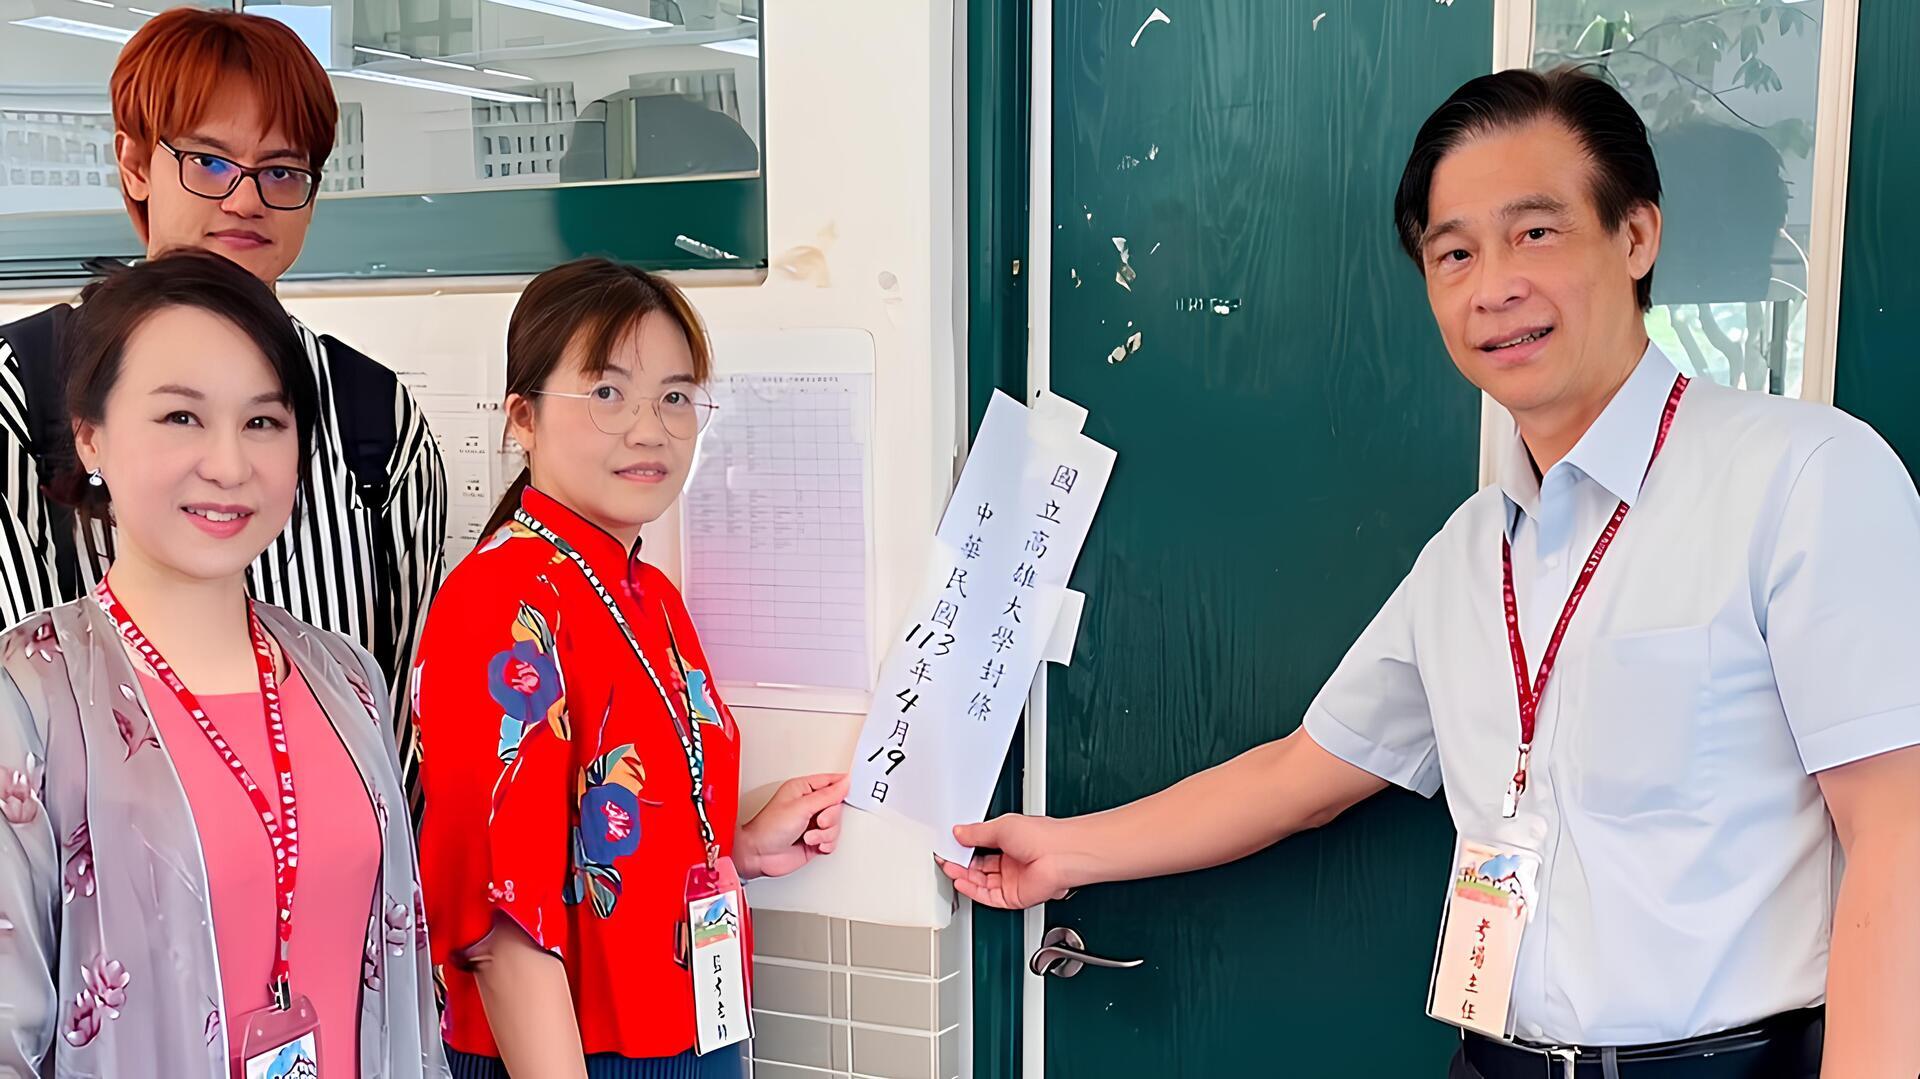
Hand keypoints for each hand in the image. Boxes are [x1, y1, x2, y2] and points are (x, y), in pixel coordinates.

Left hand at [736, 773, 847, 879]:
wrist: (758, 855)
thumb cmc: (769, 828)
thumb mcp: (801, 807)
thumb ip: (827, 796)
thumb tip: (845, 783)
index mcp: (803, 789)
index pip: (831, 782)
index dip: (842, 787)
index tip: (847, 794)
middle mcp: (809, 805)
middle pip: (837, 806)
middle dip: (830, 817)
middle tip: (818, 821)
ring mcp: (812, 823)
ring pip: (836, 825)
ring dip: (825, 833)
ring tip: (810, 835)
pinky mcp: (814, 840)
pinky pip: (832, 840)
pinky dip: (826, 844)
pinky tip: (814, 844)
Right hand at [938, 815, 1075, 909]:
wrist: (1060, 855)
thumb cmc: (1043, 836)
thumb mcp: (1002, 826)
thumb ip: (977, 832)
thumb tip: (959, 832)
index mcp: (1011, 842)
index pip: (981, 847)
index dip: (965, 847)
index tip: (950, 845)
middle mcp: (1011, 862)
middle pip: (979, 867)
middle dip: (961, 863)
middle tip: (946, 858)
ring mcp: (1012, 880)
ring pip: (981, 882)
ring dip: (964, 876)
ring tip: (949, 868)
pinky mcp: (1013, 897)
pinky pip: (988, 897)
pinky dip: (972, 891)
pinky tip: (961, 882)